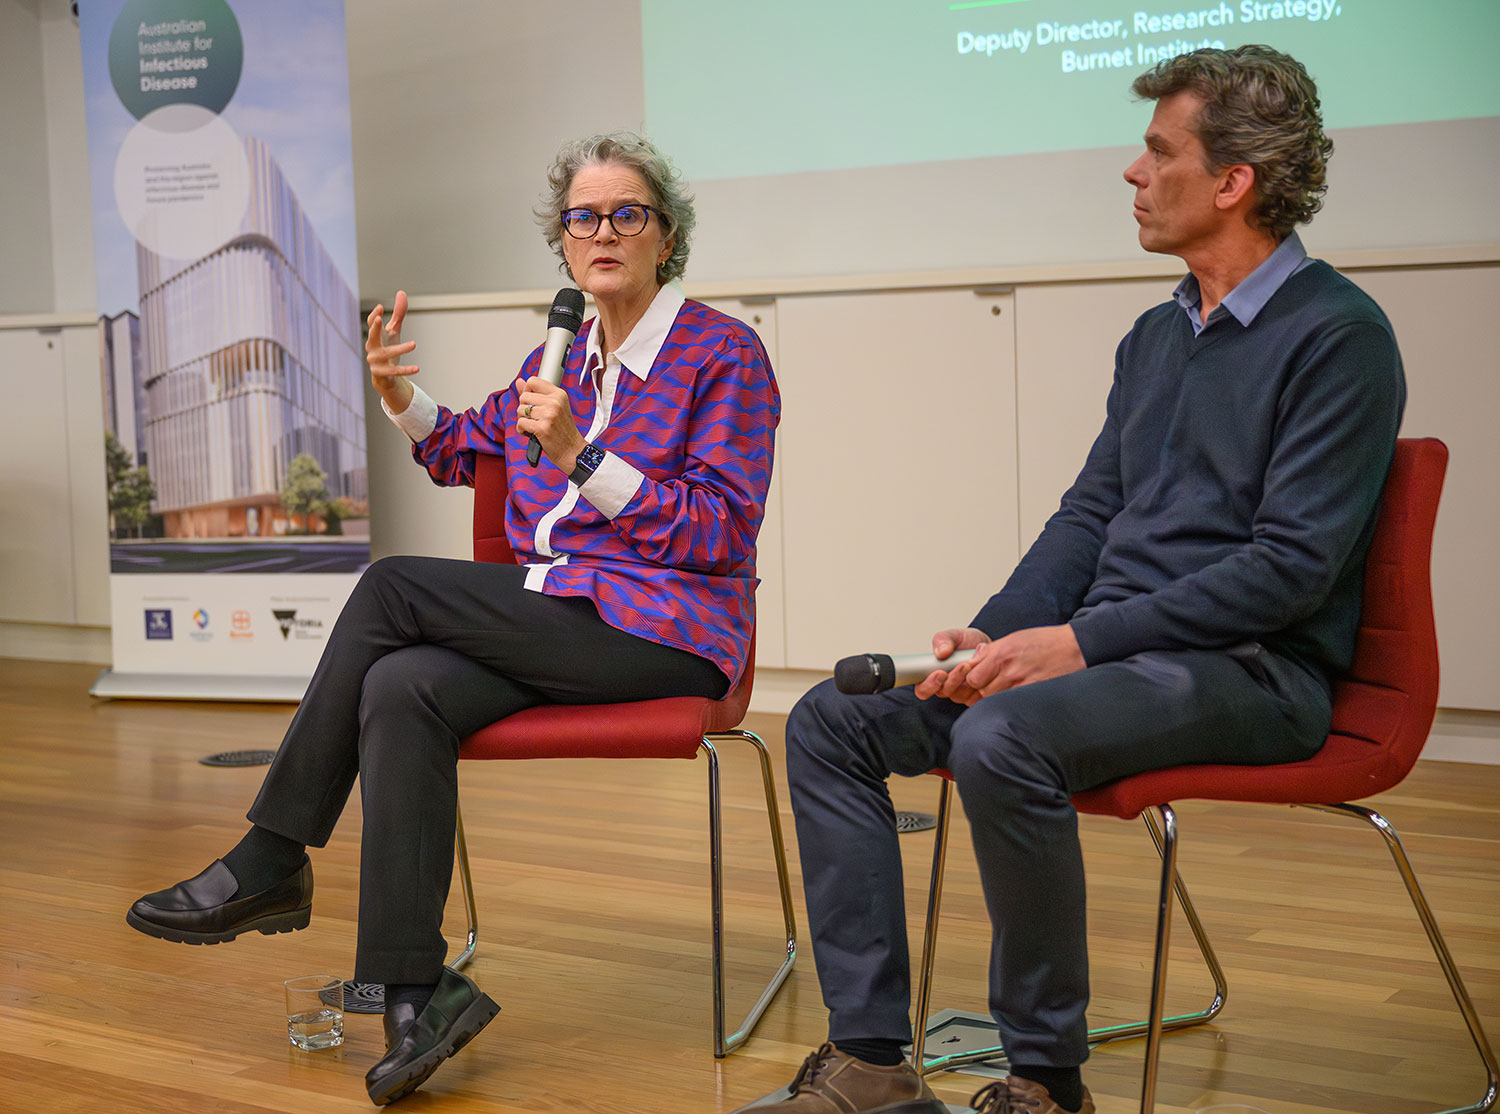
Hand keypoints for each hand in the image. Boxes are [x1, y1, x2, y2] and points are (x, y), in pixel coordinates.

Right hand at [365, 290, 418, 412]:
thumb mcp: (394, 330)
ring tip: (414, 344)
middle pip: (371, 336)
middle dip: (374, 328)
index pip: (371, 323)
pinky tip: (417, 368)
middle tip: (380, 319)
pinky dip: (406, 369)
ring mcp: (375, 361)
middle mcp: (372, 347)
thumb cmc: (388, 347)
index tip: (381, 307)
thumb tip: (401, 292)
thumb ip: (398, 313)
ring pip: (386, 353)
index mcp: (375, 335)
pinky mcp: (381, 373)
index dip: (375, 315)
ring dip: (400, 349)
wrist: (385, 375)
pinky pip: (394, 371)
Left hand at [515, 375, 585, 470]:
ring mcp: (549, 415)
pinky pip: (520, 423)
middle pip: (524, 396)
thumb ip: (535, 394)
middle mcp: (555, 402)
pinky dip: (522, 430)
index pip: (533, 381)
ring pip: (520, 410)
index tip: (533, 402)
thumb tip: (519, 381)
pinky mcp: (543, 428)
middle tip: (536, 418)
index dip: (528, 392)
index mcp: (559, 394)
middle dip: (524, 409)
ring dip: (523, 420)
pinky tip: (532, 433)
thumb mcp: (553, 408)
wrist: (572, 451)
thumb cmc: (563, 431)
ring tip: (535, 426)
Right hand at [913, 627, 991, 700]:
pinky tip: (980, 671)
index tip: (940, 673)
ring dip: (964, 680)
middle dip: (951, 681)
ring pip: (958, 695)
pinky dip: (977, 684)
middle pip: (941, 693)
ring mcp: (959, 693)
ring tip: (970, 664)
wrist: (985, 647)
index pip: (922, 689)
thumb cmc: (965, 643)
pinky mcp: (973, 696)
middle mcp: (944, 686)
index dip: (928, 686)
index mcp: (931, 674)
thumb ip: (943, 641)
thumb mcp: (953, 636)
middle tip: (961, 667)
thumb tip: (940, 653)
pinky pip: (973, 697)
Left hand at [917, 625, 1084, 705]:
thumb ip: (991, 651)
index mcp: (1002, 653)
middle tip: (988, 686)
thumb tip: (973, 660)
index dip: (970, 679)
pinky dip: (1008, 703)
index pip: (971, 676)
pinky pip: (1011, 705)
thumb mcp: (1013, 638)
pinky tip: (1013, 698)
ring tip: (1002, 690)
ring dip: (994, 698)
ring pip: (994, 701)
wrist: (1074, 647)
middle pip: (980, 692)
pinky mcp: (1033, 694)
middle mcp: (1010, 670)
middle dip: (980, 690)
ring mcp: (1022, 684)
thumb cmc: (1045, 642)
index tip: (975, 677)